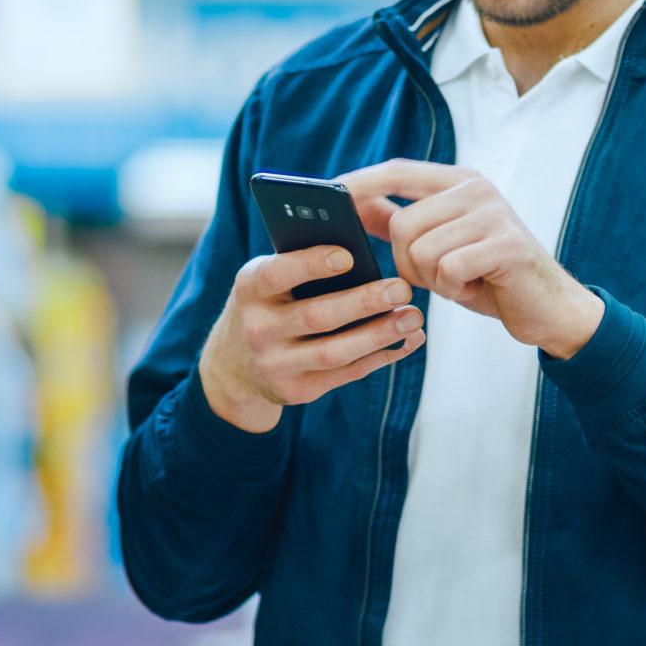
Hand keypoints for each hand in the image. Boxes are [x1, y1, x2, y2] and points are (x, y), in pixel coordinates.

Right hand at [198, 244, 426, 432]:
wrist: (233, 365)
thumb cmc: (266, 305)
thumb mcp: (266, 280)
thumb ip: (301, 265)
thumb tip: (361, 256)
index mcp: (251, 289)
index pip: (278, 274)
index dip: (312, 264)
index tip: (349, 255)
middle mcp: (259, 329)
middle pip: (317, 316)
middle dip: (363, 302)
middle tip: (401, 288)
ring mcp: (277, 364)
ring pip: (335, 352)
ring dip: (379, 335)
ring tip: (413, 317)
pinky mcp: (298, 390)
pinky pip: (347, 373)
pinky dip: (381, 357)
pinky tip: (408, 341)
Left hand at [339, 160, 603, 359]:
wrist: (548, 307)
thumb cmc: (487, 275)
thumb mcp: (441, 242)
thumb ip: (401, 220)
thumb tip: (353, 205)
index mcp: (458, 181)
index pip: (397, 171)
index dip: (360, 183)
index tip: (330, 193)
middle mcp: (475, 189)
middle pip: (401, 225)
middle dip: (408, 264)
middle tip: (440, 275)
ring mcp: (493, 214)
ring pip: (421, 251)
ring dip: (434, 280)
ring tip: (464, 280)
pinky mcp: (506, 245)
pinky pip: (448, 271)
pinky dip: (456, 291)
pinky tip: (478, 287)